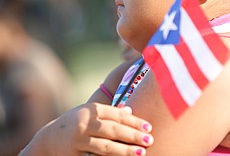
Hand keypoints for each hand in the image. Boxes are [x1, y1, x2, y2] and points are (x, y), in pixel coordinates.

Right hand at [20, 103, 153, 155]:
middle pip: (114, 129)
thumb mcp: (90, 113)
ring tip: (140, 153)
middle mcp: (85, 122)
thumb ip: (109, 112)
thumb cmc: (76, 122)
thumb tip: (130, 110)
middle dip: (133, 135)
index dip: (134, 121)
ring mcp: (78, 139)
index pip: (118, 114)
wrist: (48, 138)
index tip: (149, 127)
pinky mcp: (74, 154)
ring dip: (124, 150)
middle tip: (150, 140)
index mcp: (92, 110)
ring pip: (105, 146)